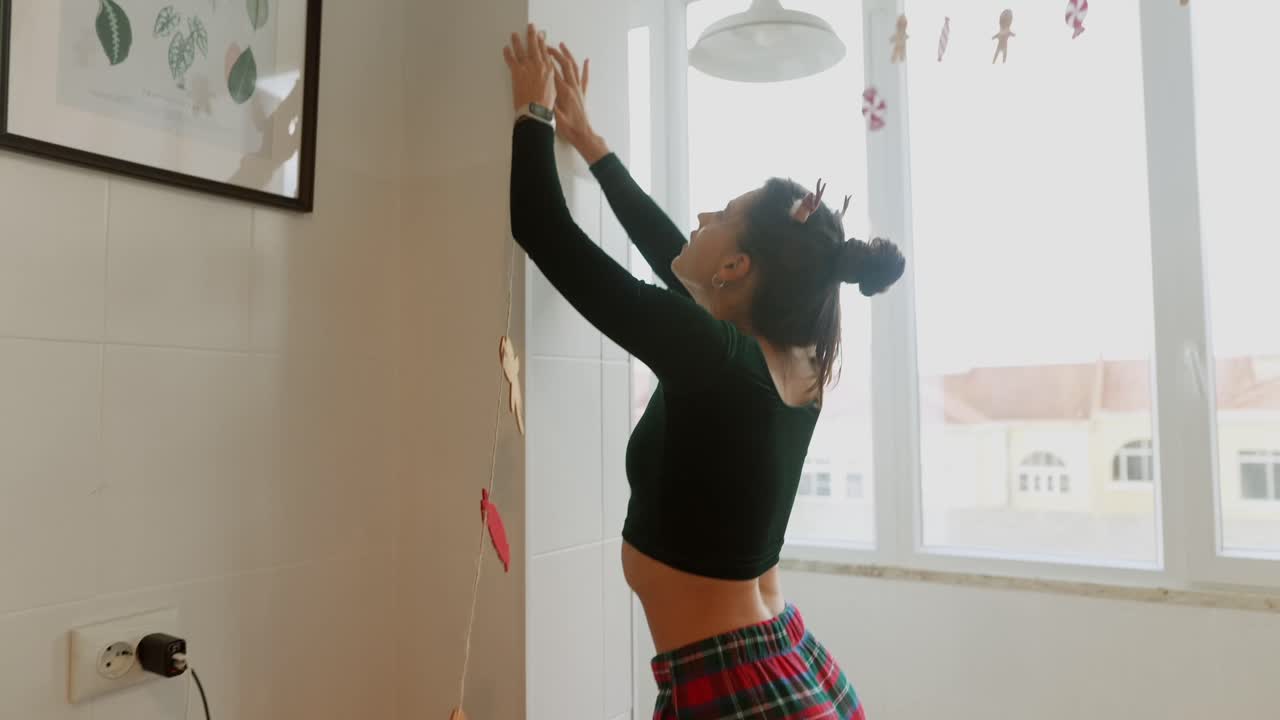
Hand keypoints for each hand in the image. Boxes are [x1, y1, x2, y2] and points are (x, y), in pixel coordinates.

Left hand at [503, 24, 555, 112]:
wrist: (535, 110)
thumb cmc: (544, 104)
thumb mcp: (553, 89)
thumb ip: (550, 78)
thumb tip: (548, 75)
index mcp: (549, 69)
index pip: (545, 51)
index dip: (542, 42)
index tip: (541, 35)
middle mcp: (538, 65)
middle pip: (534, 46)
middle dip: (532, 35)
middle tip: (530, 28)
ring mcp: (527, 67)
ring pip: (521, 50)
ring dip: (517, 41)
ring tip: (515, 35)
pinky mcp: (517, 72)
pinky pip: (510, 59)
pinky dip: (507, 53)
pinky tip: (506, 48)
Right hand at [548, 42, 608, 163]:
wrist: (583, 134)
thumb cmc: (568, 128)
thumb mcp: (554, 116)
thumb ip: (548, 102)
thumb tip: (541, 89)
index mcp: (564, 92)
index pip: (553, 72)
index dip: (545, 60)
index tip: (539, 51)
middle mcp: (572, 87)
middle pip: (564, 65)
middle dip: (555, 53)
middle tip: (546, 46)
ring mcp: (579, 89)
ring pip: (574, 67)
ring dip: (567, 55)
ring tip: (562, 45)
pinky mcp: (583, 93)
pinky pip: (585, 78)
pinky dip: (585, 68)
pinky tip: (586, 60)